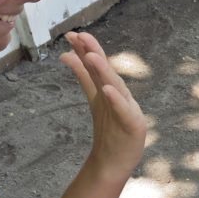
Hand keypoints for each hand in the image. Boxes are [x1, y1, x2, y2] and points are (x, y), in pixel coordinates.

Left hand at [60, 31, 146, 181]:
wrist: (115, 162)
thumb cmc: (110, 130)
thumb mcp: (95, 98)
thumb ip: (83, 76)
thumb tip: (66, 54)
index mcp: (109, 89)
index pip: (97, 67)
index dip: (86, 50)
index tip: (72, 34)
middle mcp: (119, 96)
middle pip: (106, 72)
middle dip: (95, 54)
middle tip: (82, 37)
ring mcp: (127, 110)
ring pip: (115, 88)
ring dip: (105, 72)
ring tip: (93, 57)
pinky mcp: (132, 126)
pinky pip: (122, 111)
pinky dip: (116, 100)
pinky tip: (107, 89)